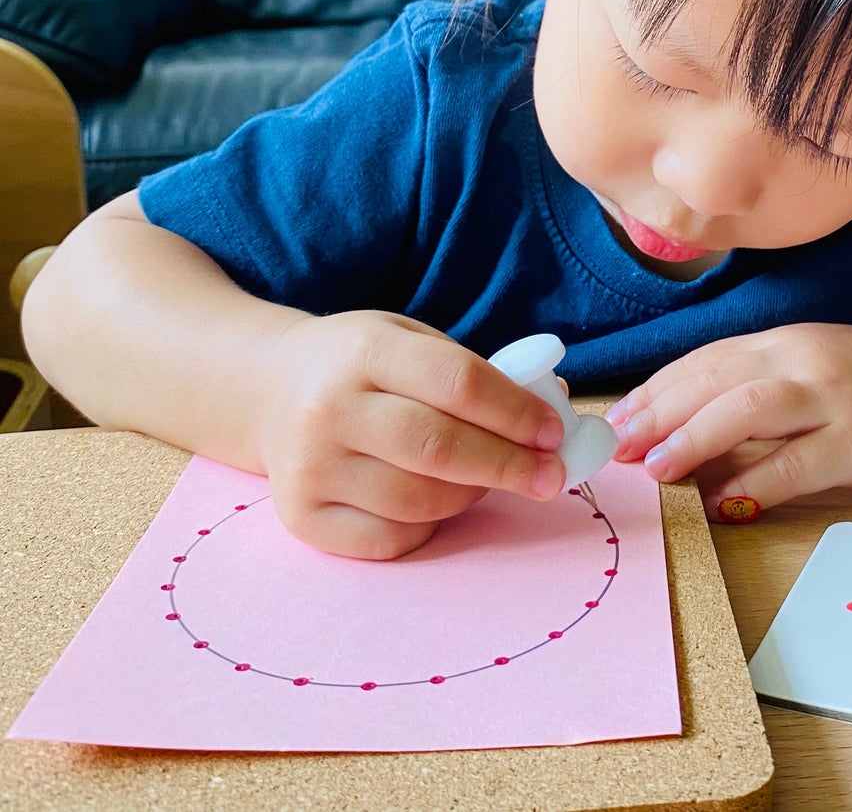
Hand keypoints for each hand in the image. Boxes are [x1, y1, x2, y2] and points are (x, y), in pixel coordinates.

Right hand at [255, 311, 567, 559]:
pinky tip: (442, 504)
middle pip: (439, 448)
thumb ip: (474, 373)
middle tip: (551, 476)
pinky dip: (430, 527)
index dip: (516, 411)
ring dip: (473, 495)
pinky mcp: (303, 516)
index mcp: (367, 351)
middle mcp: (331, 408)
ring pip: (417, 500)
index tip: (554, 432)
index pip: (458, 383)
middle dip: (509, 466)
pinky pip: (388, 539)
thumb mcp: (410, 340)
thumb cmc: (361, 364)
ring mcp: (311, 467)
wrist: (269, 389)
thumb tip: (552, 410)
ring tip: (491, 480)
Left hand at [604, 323, 851, 520]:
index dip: (655, 391)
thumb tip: (683, 430)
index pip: (704, 361)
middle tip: (616, 448)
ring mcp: (833, 400)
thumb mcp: (811, 365)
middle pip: (715, 380)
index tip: (615, 421)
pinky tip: (723, 504)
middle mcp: (803, 361)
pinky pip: (797, 464)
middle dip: (659, 413)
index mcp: (785, 341)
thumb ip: (755, 387)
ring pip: (749, 409)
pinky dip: (755, 484)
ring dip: (695, 438)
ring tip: (656, 468)